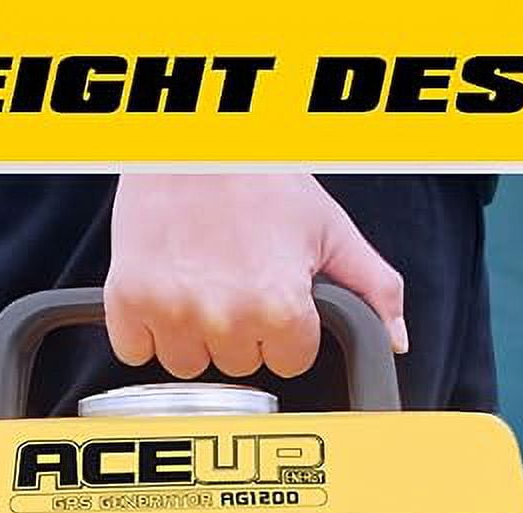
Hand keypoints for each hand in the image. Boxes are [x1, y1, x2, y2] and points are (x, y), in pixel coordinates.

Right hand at [105, 173, 407, 379]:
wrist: (193, 136)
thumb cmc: (261, 175)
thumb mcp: (330, 228)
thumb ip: (373, 288)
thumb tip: (395, 340)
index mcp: (280, 307)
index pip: (289, 361)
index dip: (287, 329)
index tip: (275, 296)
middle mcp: (225, 317)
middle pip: (239, 365)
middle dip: (240, 330)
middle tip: (235, 278)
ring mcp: (172, 312)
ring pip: (188, 365)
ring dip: (192, 335)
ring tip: (199, 281)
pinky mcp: (128, 301)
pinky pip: (135, 350)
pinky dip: (143, 329)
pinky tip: (163, 289)